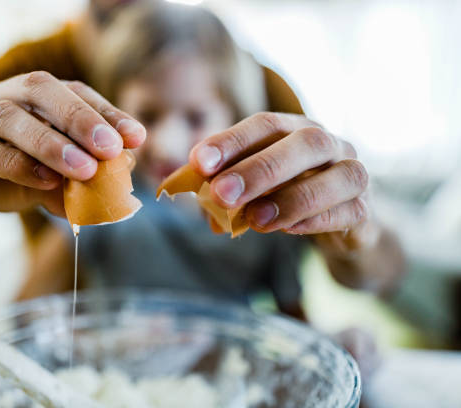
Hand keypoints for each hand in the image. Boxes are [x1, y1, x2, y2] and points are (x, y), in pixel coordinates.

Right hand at [0, 72, 145, 226]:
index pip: (71, 91)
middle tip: (111, 147)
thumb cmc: (8, 178)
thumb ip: (83, 173)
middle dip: (80, 117)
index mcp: (26, 95)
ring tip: (85, 169)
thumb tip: (126, 174)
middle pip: (38, 89)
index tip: (136, 137)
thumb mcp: (53, 176)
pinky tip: (47, 182)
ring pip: (8, 118)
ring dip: (51, 143)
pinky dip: (18, 166)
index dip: (105, 111)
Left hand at [189, 112, 368, 237]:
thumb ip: (225, 188)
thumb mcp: (251, 190)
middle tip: (221, 194)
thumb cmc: (284, 196)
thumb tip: (196, 196)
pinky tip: (288, 230)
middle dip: (259, 168)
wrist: (336, 224)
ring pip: (338, 176)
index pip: (266, 124)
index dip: (232, 141)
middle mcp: (330, 144)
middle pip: (305, 143)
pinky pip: (349, 211)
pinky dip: (316, 220)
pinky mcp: (365, 210)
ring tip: (254, 221)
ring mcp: (354, 174)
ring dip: (292, 198)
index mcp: (295, 130)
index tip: (199, 162)